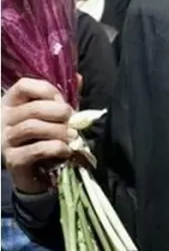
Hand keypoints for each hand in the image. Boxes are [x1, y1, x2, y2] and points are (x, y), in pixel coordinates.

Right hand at [2, 78, 73, 194]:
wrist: (31, 172)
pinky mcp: (12, 161)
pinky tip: (66, 150)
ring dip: (58, 130)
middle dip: (59, 112)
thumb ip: (61, 97)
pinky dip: (55, 148)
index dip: (47, 90)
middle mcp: (3, 119)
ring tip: (73, 135)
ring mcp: (5, 140)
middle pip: (32, 108)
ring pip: (32, 127)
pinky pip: (36, 150)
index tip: (63, 101)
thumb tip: (79, 78)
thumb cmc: (40, 136)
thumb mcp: (50, 114)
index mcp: (11, 102)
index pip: (24, 86)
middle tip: (73, 120)